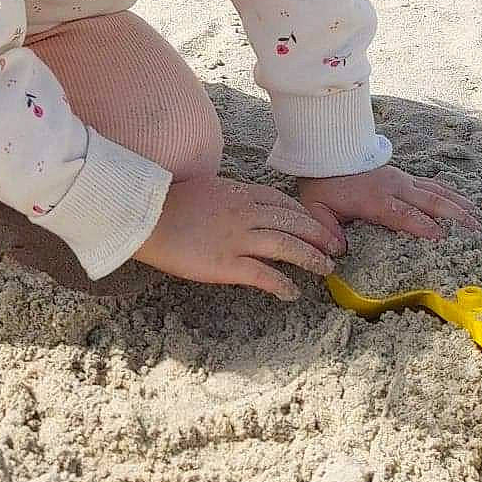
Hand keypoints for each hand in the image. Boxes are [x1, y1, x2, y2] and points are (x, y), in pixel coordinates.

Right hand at [133, 175, 346, 300]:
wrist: (145, 218)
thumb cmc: (169, 204)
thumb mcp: (207, 188)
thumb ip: (229, 195)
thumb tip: (241, 201)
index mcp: (239, 194)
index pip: (283, 203)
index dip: (306, 215)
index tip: (318, 225)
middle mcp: (245, 214)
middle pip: (293, 223)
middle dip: (319, 236)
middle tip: (336, 249)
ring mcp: (238, 239)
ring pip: (287, 247)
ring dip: (311, 259)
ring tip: (325, 270)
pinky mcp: (227, 264)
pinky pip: (264, 275)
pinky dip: (282, 285)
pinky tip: (292, 293)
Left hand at [294, 164, 481, 240]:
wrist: (327, 152)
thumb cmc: (323, 185)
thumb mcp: (315, 208)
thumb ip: (326, 230)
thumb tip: (338, 251)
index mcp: (374, 198)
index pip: (402, 213)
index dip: (422, 225)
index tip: (442, 239)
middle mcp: (395, 187)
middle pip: (430, 201)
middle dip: (456, 218)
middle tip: (478, 234)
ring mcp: (404, 180)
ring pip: (439, 192)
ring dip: (462, 207)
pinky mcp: (408, 177)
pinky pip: (436, 186)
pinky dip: (455, 197)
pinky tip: (470, 207)